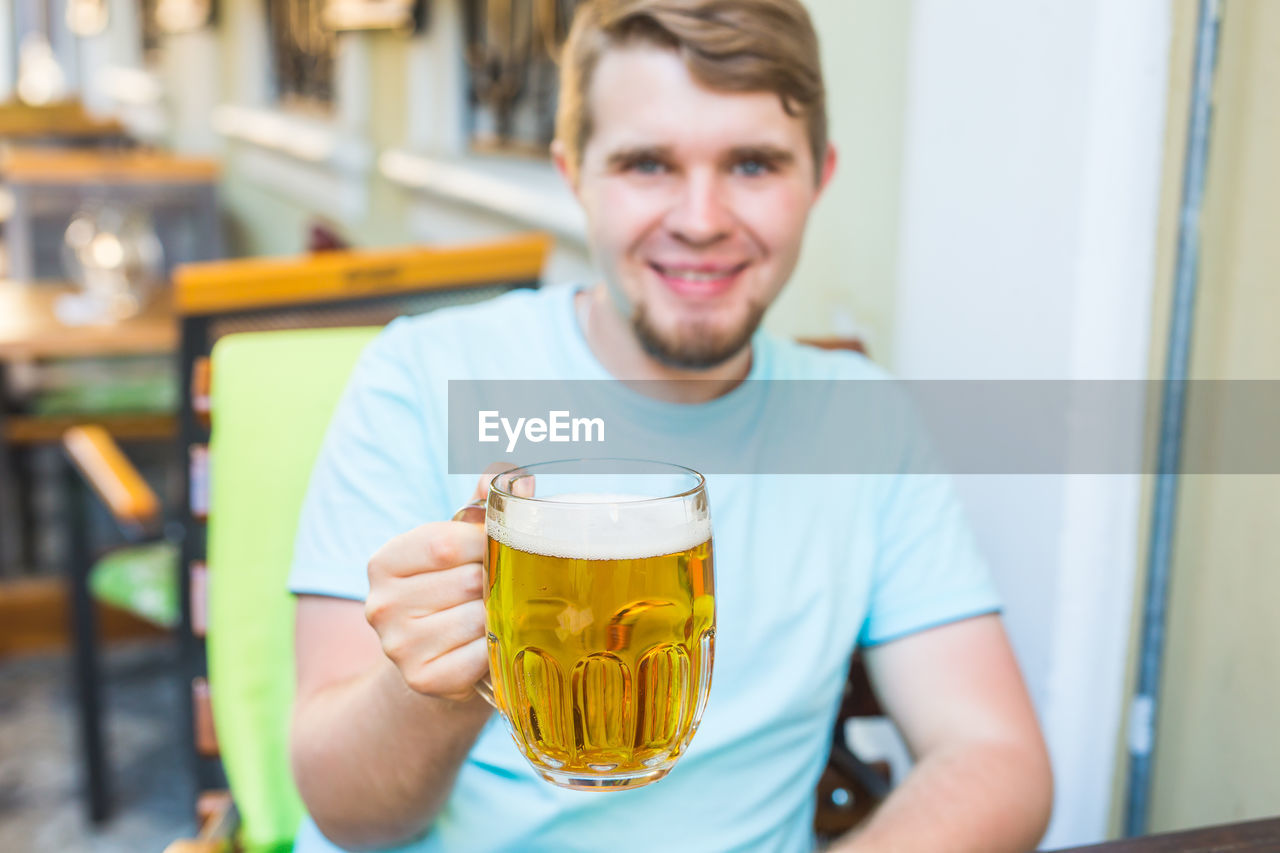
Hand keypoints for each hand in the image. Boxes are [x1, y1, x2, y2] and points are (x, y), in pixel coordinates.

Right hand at [365, 470, 495, 702]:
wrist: (437, 660)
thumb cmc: (452, 589)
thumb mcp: (458, 544)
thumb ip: (483, 508)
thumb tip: (521, 478)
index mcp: (384, 562)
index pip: (445, 543)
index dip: (485, 542)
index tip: (499, 547)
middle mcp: (381, 605)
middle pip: (467, 581)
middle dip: (496, 581)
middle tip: (501, 587)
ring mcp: (398, 646)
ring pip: (477, 618)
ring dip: (498, 615)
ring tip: (494, 615)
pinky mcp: (423, 678)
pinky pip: (480, 655)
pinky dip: (495, 648)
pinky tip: (489, 644)